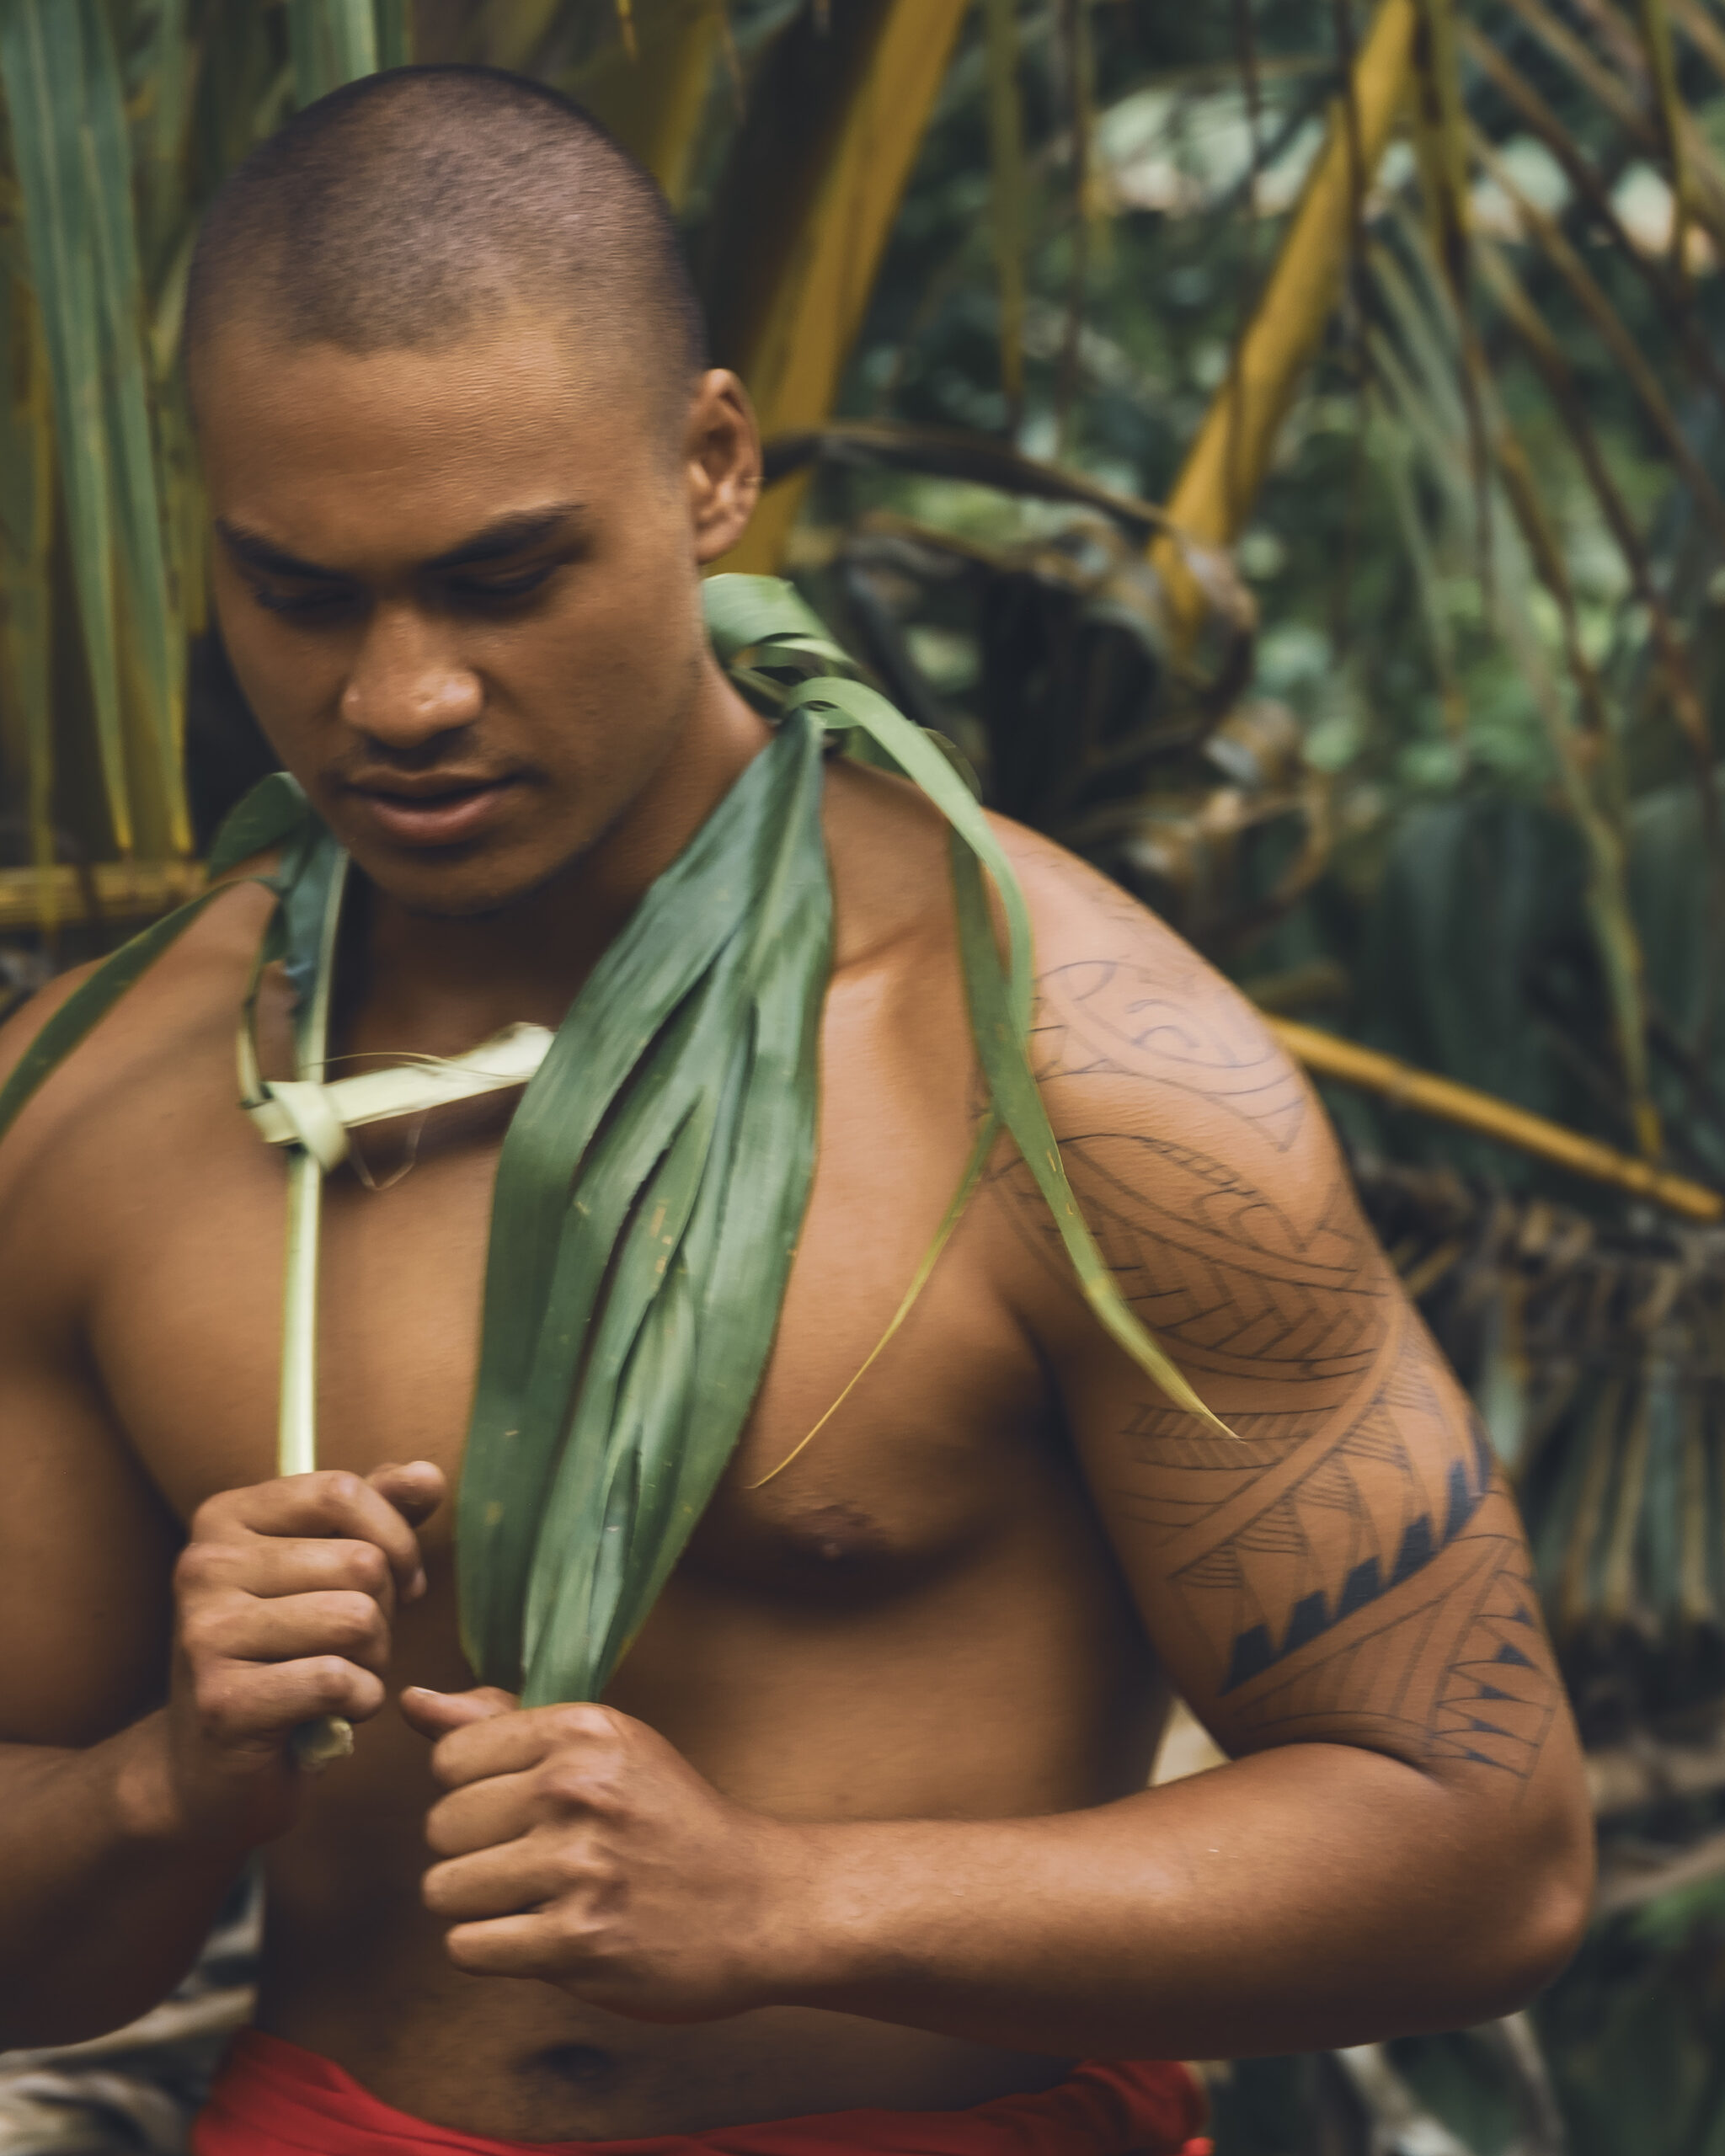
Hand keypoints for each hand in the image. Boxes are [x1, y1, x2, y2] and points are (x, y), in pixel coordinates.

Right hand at [162, 1462, 444, 1842]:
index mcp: (226, 1518)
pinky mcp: (223, 1701)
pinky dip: (357, 1702)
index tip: (401, 1580)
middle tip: (350, 1647)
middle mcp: (203, 1566)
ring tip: (336, 1678)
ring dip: (372, 1661)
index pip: (342, 1491)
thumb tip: (428, 1474)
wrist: (207, 1769)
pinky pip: (340, 1680)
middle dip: (383, 1612)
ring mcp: (206, 1633)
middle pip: (361, 1562)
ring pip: (357, 1619)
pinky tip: (330, 1715)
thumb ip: (377, 1516)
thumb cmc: (283, 1656)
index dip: (395, 1538)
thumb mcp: (326, 1571)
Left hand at [401, 1687, 816, 2020]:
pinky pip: (468, 1947)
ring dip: (480, 1906)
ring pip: (445, 1890)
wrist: (760, 1902)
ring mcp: (580, 1867)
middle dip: (474, 1851)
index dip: (474, 1790)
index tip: (521, 1806)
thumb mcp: (604, 1749)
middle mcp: (578, 1789)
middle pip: (440, 1827)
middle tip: (535, 1859)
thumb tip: (413, 1702)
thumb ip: (502, 1724)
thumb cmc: (670, 1822)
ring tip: (536, 1898)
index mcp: (583, 1730)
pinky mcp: (579, 1941)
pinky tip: (541, 1934)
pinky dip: (493, 1949)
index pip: (450, 1757)